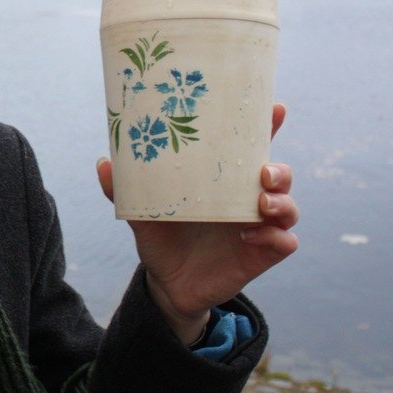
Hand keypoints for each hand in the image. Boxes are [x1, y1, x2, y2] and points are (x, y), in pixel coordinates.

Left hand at [96, 103, 298, 342]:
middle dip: (279, 169)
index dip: (266, 126)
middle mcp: (246, 198)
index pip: (251, 148)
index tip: (275, 109)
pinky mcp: (262, 254)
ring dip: (282, 202)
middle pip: (279, 174)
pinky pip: (285, 242)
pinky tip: (248, 236)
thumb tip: (103, 163)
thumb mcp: (141, 212)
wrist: (167, 283)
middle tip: (263, 172)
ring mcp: (258, 226)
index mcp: (223, 180)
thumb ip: (123, 189)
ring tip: (261, 204)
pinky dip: (274, 237)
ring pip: (288, 206)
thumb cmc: (161, 237)